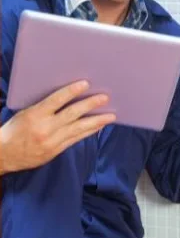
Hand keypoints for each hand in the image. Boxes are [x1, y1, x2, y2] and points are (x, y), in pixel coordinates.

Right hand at [0, 80, 115, 174]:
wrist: (4, 154)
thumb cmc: (14, 129)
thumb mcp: (25, 113)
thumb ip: (45, 107)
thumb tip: (67, 97)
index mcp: (35, 114)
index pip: (56, 100)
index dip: (71, 91)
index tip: (85, 84)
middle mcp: (45, 128)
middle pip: (73, 114)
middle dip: (90, 105)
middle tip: (105, 98)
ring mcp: (53, 140)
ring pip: (79, 128)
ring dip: (97, 121)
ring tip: (111, 115)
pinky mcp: (57, 150)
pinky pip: (77, 139)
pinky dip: (89, 132)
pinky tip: (99, 126)